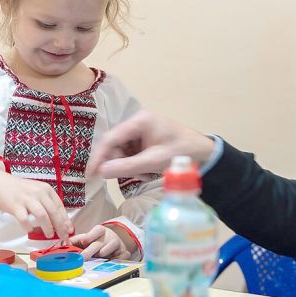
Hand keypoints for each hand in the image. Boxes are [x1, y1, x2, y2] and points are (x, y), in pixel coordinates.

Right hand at [0, 170, 72, 238]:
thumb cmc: (20, 190)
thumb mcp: (37, 192)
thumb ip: (47, 203)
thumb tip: (58, 221)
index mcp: (46, 190)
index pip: (60, 206)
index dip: (66, 220)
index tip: (70, 230)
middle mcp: (39, 193)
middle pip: (53, 212)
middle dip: (60, 226)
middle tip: (63, 237)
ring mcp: (27, 199)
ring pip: (42, 215)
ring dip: (47, 227)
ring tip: (49, 235)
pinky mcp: (15, 205)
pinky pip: (24, 219)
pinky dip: (28, 227)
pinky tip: (29, 230)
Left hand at [70, 224, 134, 259]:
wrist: (114, 241)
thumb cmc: (97, 241)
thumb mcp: (87, 238)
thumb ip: (75, 241)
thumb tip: (63, 244)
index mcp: (99, 231)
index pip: (96, 230)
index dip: (90, 236)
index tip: (83, 241)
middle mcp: (109, 236)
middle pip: (99, 243)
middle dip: (90, 251)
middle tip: (82, 257)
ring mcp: (117, 244)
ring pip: (110, 248)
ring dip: (103, 254)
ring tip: (98, 257)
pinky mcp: (124, 252)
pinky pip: (121, 256)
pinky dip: (117, 259)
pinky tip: (112, 261)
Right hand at [86, 109, 215, 178]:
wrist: (205, 154)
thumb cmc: (182, 153)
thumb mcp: (153, 161)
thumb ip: (127, 167)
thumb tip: (102, 172)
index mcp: (140, 121)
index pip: (111, 138)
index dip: (98, 157)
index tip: (90, 174)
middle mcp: (138, 122)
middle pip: (115, 145)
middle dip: (120, 163)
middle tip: (133, 176)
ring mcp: (142, 130)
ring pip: (122, 151)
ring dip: (129, 166)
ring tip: (146, 174)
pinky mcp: (146, 139)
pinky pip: (131, 153)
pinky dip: (136, 165)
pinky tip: (148, 171)